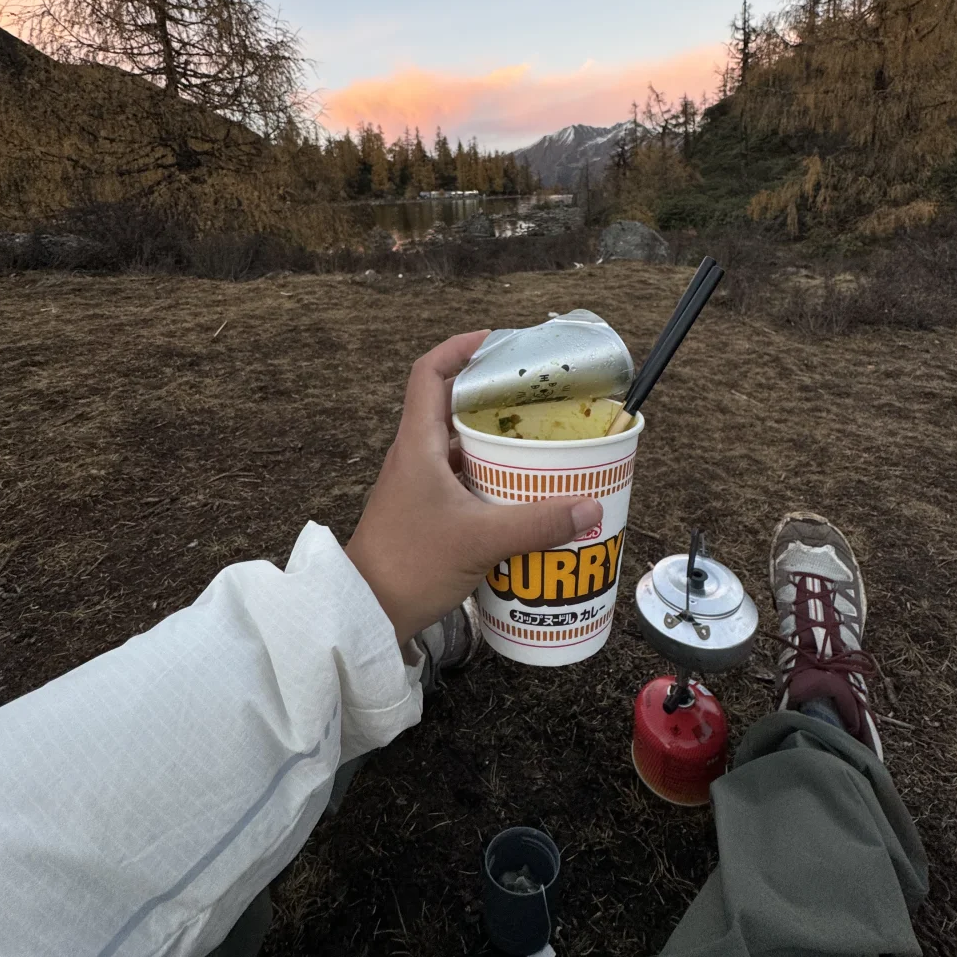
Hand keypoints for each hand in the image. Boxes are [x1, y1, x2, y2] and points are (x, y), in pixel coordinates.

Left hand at [345, 330, 602, 644]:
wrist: (366, 613)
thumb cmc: (409, 566)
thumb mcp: (481, 540)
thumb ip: (538, 523)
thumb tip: (590, 506)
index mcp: (417, 443)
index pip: (429, 373)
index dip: (460, 348)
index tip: (499, 342)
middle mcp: (415, 455)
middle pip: (453, 404)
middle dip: (495, 396)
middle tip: (538, 397)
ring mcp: (419, 484)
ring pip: (460, 444)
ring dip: (496, 439)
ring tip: (540, 439)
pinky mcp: (426, 511)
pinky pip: (462, 477)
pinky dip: (491, 475)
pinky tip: (522, 490)